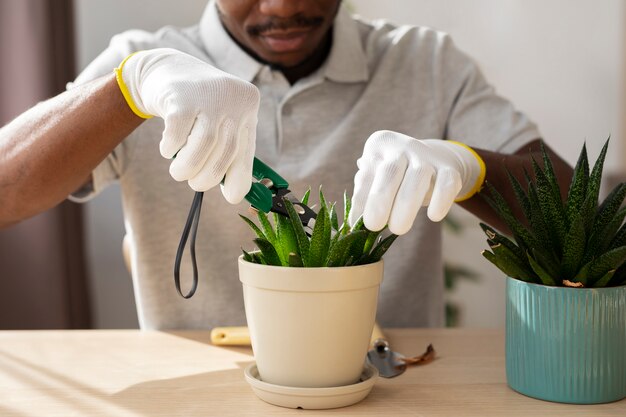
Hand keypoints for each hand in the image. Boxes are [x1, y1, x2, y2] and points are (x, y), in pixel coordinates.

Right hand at [115, 48, 259, 202]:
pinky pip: (177, 136)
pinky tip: (168, 148)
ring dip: (187, 168)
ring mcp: (208, 94)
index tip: (232, 198)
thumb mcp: (223, 121)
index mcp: (248, 105)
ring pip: (203, 145)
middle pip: (226, 150)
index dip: (241, 178)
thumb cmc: (199, 106)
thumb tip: (238, 194)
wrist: (166, 69)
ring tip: (179, 172)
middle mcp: (233, 97)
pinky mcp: (180, 96)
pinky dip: (171, 149)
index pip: (248, 149)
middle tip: (194, 183)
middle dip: (208, 177)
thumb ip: (230, 152)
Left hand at [349, 130, 484, 234]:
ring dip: (406, 206)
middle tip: (373, 226)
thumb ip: (365, 194)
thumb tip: (354, 221)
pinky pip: (447, 182)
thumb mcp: (376, 178)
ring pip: (418, 176)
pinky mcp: (449, 168)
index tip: (356, 224)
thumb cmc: (394, 176)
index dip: (360, 201)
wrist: (433, 159)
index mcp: (379, 144)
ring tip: (398, 229)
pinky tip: (433, 217)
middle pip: (390, 171)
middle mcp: (403, 146)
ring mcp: (427, 155)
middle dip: (380, 200)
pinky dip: (441, 200)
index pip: (367, 175)